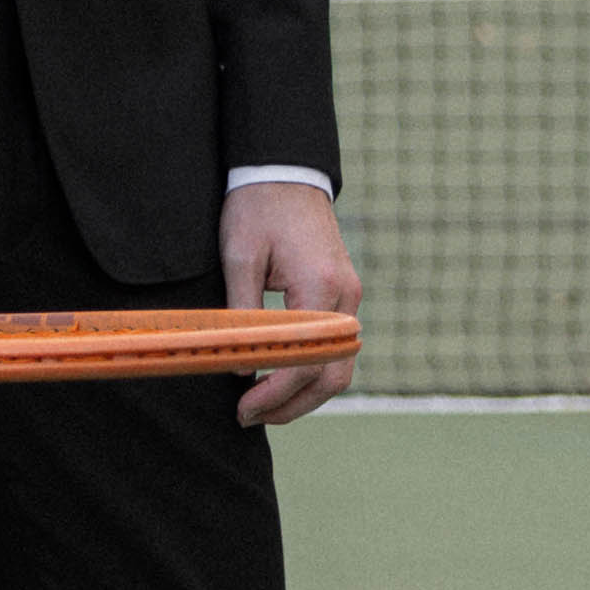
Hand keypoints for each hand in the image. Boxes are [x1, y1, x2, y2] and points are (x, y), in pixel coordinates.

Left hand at [224, 182, 359, 428]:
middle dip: (293, 405)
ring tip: (264, 409)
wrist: (285, 171)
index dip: (274, 394)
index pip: (305, 362)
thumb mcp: (239, 257)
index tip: (243, 408)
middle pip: (332, 375)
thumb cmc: (257, 208)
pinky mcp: (343, 294)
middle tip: (251, 418)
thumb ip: (244, 314)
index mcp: (321, 287)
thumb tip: (241, 367)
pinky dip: (313, 371)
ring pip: (339, 366)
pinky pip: (335, 347)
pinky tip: (281, 381)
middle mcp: (345, 297)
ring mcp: (349, 296)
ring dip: (305, 394)